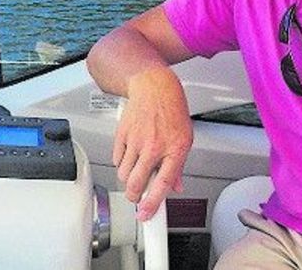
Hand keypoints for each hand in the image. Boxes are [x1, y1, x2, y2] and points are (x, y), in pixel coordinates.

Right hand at [113, 67, 192, 220]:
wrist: (154, 86)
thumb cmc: (172, 110)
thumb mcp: (184, 138)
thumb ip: (179, 166)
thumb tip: (176, 186)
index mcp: (174, 149)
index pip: (162, 184)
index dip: (153, 204)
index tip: (146, 215)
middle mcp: (154, 146)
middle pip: (136, 183)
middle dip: (134, 196)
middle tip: (136, 197)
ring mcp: (136, 140)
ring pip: (124, 174)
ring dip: (128, 179)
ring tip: (136, 172)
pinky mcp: (122, 135)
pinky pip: (117, 159)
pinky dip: (121, 163)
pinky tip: (130, 156)